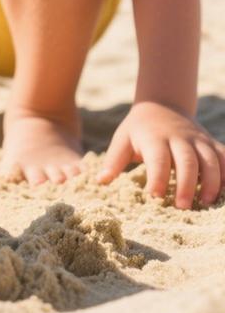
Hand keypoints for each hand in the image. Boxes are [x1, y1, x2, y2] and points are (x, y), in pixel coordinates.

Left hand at [98, 101, 224, 208]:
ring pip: (211, 161)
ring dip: (212, 183)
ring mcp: (198, 140)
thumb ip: (114, 160)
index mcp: (154, 137)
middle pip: (188, 162)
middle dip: (187, 185)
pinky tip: (223, 193)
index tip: (154, 197)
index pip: (157, 159)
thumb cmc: (138, 129)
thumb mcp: (122, 138)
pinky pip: (224, 157)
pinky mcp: (211, 143)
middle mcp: (179, 138)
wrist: (162, 105)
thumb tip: (100, 181)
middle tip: (182, 207)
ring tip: (205, 203)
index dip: (157, 178)